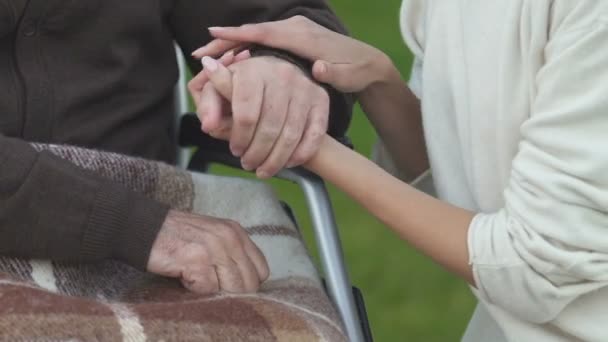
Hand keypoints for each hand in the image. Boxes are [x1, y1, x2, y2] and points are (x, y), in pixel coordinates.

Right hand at [147, 210, 268, 293]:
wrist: (145, 227)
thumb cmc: (178, 235)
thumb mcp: (214, 235)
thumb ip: (232, 254)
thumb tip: (245, 284)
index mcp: (237, 232)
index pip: (261, 270)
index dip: (248, 283)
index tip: (232, 286)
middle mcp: (230, 239)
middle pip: (249, 283)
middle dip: (233, 292)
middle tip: (212, 287)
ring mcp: (215, 249)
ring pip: (233, 289)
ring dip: (216, 292)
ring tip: (199, 281)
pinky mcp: (197, 261)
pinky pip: (209, 290)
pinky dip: (197, 291)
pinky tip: (185, 278)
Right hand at [192, 15, 394, 93]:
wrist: (367, 63)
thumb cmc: (355, 71)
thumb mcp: (347, 75)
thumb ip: (331, 73)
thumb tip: (317, 68)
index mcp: (304, 36)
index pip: (266, 33)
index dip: (239, 34)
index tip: (214, 33)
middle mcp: (295, 29)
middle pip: (254, 33)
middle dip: (225, 41)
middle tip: (199, 52)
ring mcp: (293, 32)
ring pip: (255, 37)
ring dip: (231, 45)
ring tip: (205, 56)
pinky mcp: (292, 40)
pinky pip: (262, 42)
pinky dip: (244, 48)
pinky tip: (229, 59)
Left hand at [193, 54, 330, 177]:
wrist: (278, 71)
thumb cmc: (243, 84)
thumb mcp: (217, 87)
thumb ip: (208, 104)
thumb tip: (208, 125)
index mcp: (253, 71)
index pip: (246, 114)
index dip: (239, 138)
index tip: (235, 150)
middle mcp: (282, 76)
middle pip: (269, 128)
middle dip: (256, 153)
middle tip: (247, 163)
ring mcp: (304, 88)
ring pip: (290, 135)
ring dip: (275, 160)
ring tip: (263, 170)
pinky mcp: (321, 100)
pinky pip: (314, 135)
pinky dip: (300, 154)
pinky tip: (287, 163)